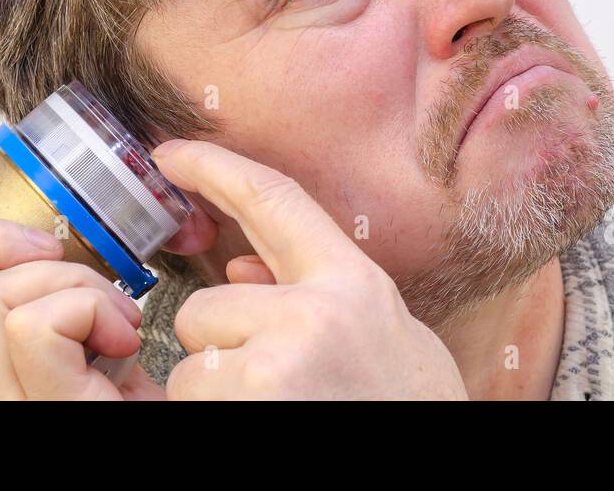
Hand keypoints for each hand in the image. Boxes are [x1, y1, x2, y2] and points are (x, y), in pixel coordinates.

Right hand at [0, 204, 162, 399]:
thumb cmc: (145, 394)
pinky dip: (89, 304)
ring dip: (67, 278)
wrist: (199, 417)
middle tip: (49, 251)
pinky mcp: (49, 408)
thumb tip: (26, 237)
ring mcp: (10, 408)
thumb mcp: (84, 336)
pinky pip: (37, 323)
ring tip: (113, 313)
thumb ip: (40, 300)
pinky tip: (122, 334)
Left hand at [152, 139, 467, 399]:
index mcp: (353, 284)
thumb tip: (234, 273)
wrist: (444, 467)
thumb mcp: (377, 338)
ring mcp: (279, 368)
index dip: (214, 168)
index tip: (169, 154)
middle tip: (273, 390)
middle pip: (204, 308)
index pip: (273, 200)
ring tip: (277, 412)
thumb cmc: (404, 407)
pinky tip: (266, 427)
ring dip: (214, 395)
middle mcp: (315, 314)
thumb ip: (313, 299)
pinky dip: (212, 418)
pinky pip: (190, 403)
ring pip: (190, 367)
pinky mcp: (250, 409)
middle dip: (218, 349)